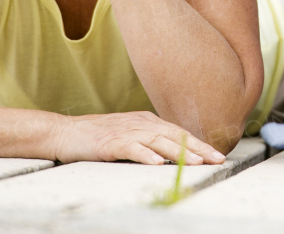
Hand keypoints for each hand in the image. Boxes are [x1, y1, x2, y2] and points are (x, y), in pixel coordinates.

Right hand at [53, 111, 225, 164]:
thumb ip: (151, 142)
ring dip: (179, 152)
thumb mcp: (130, 135)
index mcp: (148, 121)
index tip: (218, 155)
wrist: (66, 132)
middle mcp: (141, 123)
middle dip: (198, 148)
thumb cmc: (99, 137)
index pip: (179, 133)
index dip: (199, 144)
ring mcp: (126, 131)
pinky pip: (131, 148)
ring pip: (158, 141)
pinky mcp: (110, 142)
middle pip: (174, 135)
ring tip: (196, 162)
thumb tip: (174, 155)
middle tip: (217, 159)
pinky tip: (157, 163)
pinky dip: (145, 155)